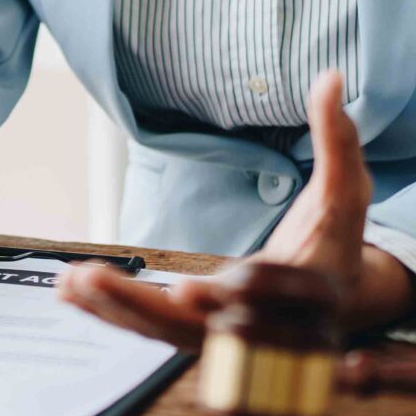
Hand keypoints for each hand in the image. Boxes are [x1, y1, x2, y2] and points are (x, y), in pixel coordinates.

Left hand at [58, 69, 415, 346]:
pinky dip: (111, 313)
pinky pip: (152, 328)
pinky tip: (69, 292)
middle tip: (95, 278)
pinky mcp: (201, 334)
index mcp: (309, 291)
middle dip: (144, 306)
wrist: (335, 294)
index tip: (191, 288)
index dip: (233, 295)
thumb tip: (330, 75)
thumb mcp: (346, 188)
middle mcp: (264, 326)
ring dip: (115, 310)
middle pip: (202, 327)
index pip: (271, 297)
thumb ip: (337, 137)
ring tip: (69, 283)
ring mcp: (228, 340)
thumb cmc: (337, 235)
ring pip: (167, 333)